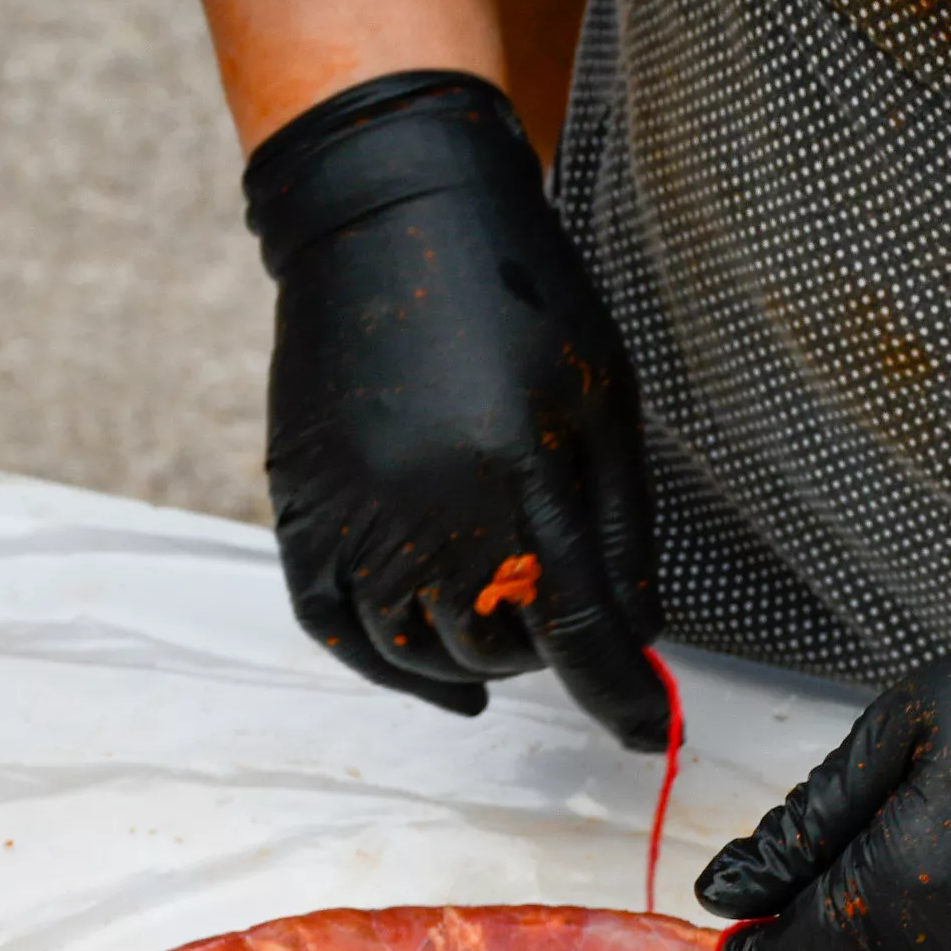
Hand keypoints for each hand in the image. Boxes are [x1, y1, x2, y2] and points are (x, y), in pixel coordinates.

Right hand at [246, 72, 669, 748]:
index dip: (620, 695)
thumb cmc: (520, 294)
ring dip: (469, 663)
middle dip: (544, 651)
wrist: (389, 215)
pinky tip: (433, 677)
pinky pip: (329, 622)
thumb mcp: (604, 398)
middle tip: (567, 616)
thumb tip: (637, 634)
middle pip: (492, 648)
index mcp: (515, 476)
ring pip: (410, 649)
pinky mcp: (300, 501)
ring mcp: (351, 510)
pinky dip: (379, 666)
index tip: (650, 735)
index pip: (575, 628)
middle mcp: (422, 508)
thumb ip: (621, 525)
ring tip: (507, 638)